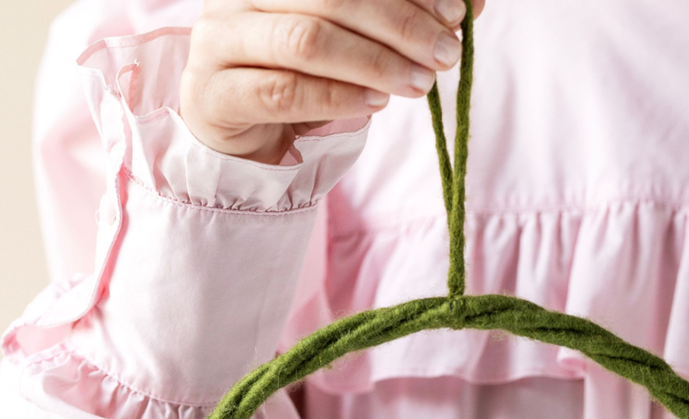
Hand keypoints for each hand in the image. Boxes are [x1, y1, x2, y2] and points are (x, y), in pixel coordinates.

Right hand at [181, 0, 486, 164]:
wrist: (238, 136)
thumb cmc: (299, 78)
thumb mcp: (352, 41)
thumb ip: (398, 17)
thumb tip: (471, 2)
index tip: (455, 12)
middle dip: (399, 25)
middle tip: (444, 54)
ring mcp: (221, 40)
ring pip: (307, 41)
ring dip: (374, 63)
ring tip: (419, 84)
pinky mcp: (217, 94)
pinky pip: (284, 92)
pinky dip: (338, 97)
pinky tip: (376, 104)